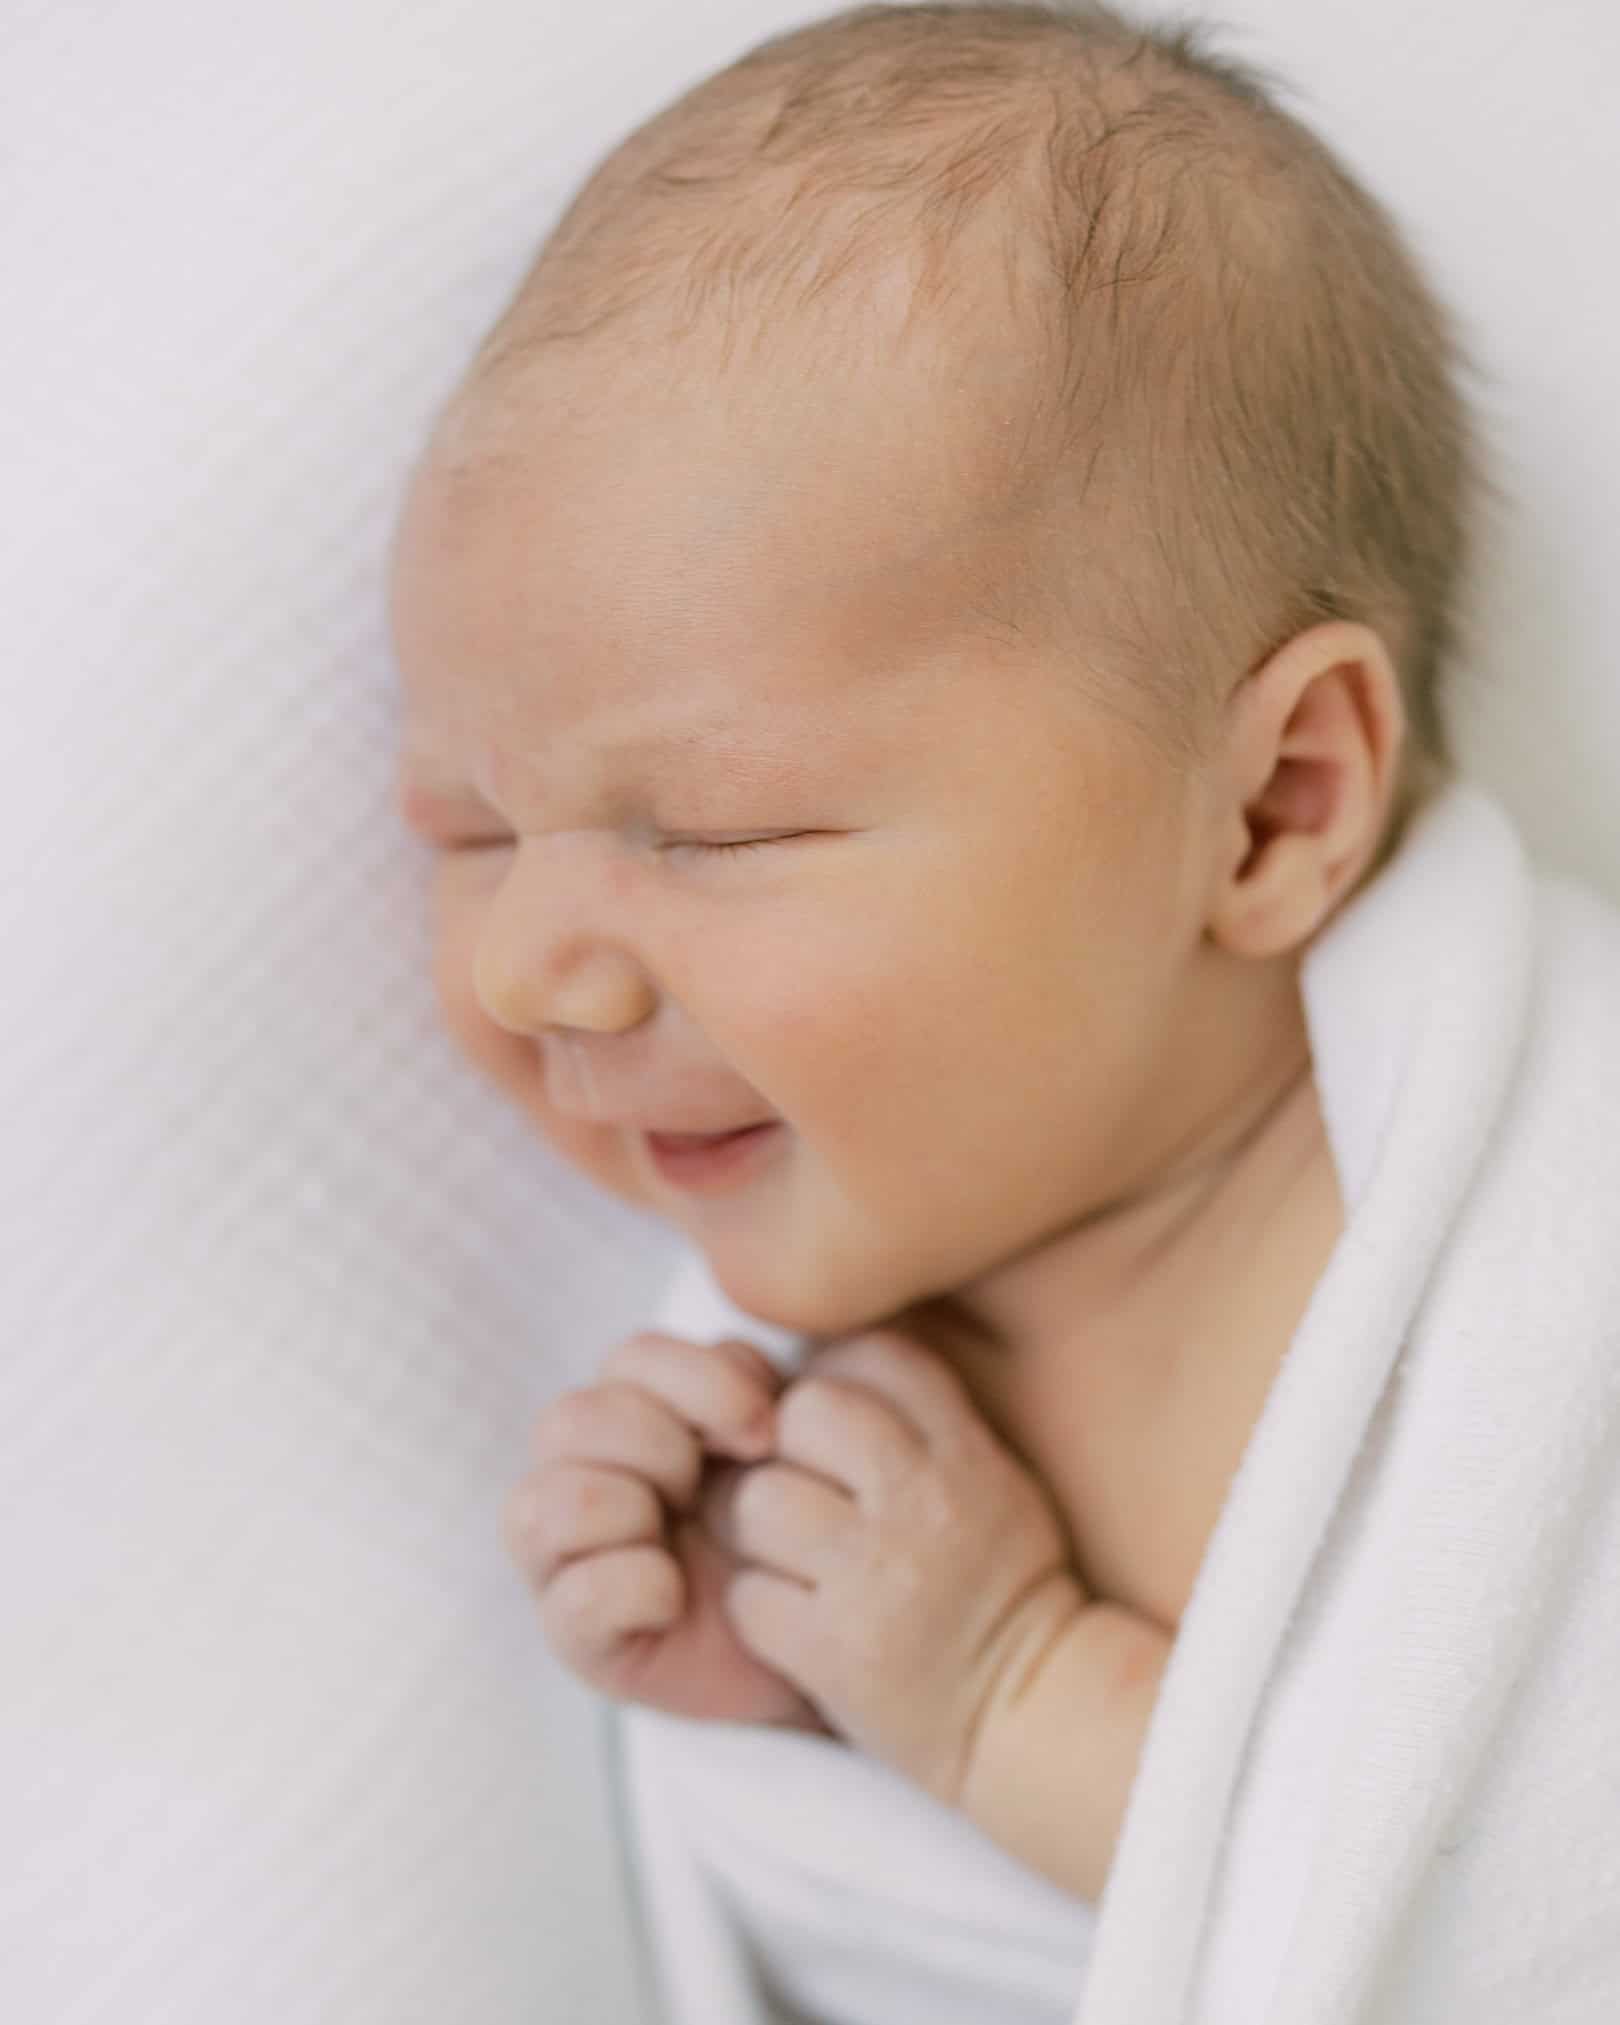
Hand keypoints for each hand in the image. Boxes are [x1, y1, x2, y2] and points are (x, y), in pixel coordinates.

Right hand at [504, 1331, 824, 1729]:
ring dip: (632, 1512)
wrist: (818, 1629)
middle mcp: (577, 1474)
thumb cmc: (790, 1524)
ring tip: (682, 1540)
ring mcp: (562, 1558)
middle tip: (710, 1490)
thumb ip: (749, 1381)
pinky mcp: (575, 1637)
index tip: (764, 1432)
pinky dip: (638, 1591)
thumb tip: (731, 1363)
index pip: (631, 1358)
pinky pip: (576, 1597)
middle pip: (568, 1420)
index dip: (699, 1381)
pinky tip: (676, 1600)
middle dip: (658, 1447)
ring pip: (546, 1502)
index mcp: (628, 1413)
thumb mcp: (780, 1437)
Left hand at [698, 1327, 1087, 1805]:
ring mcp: (874, 1577)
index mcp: (964, 1454)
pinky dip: (757, 1608)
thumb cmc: (1001, 1586)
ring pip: (757, 1503)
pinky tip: (792, 1618)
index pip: (874, 1357)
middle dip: (780, 1448)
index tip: (831, 1427)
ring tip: (788, 1558)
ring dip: (754, 1531)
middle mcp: (920, 1504)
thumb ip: (924, 1419)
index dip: (834, 1377)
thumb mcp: (993, 1477)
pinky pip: (748, 1596)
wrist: (1027, 1712)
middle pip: (800, 1415)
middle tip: (795, 1490)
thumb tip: (828, 1360)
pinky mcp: (834, 1652)